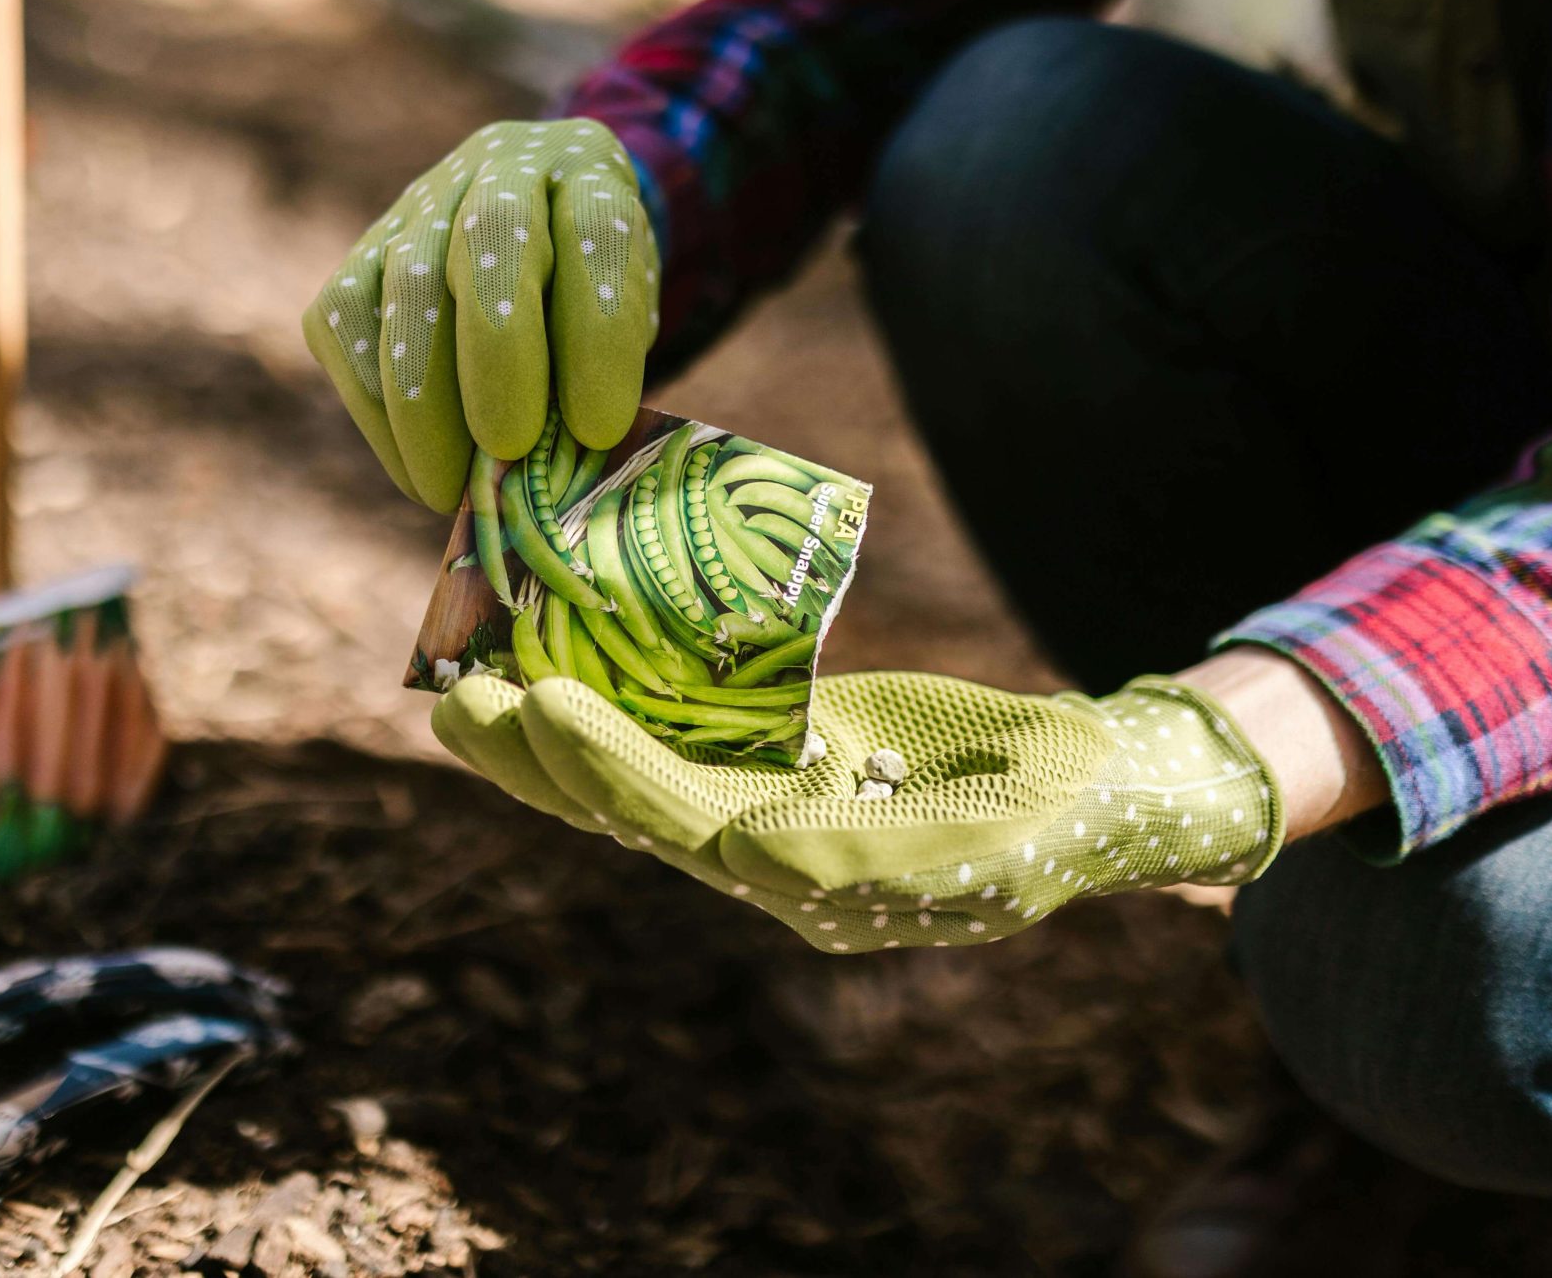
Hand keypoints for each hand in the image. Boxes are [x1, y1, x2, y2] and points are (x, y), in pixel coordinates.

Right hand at [305, 118, 657, 510]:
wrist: (543, 228)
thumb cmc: (593, 294)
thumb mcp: (627, 318)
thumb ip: (599, 371)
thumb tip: (554, 469)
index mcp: (588, 172)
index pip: (595, 232)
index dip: (596, 331)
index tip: (598, 428)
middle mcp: (500, 169)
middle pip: (490, 241)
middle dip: (498, 357)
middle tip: (509, 450)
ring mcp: (420, 205)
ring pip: (404, 288)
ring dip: (424, 404)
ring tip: (450, 489)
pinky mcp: (358, 255)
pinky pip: (344, 325)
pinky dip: (376, 409)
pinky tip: (416, 468)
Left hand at [432, 670, 1281, 951]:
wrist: (1098, 792)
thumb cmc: (1055, 811)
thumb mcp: (983, 844)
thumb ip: (868, 858)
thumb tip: (750, 858)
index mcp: (814, 885)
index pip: (686, 829)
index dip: (609, 773)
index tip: (543, 707)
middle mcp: (774, 854)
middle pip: (633, 808)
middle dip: (542, 760)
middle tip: (453, 699)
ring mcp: (775, 806)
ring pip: (639, 772)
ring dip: (553, 736)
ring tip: (468, 685)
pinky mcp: (785, 761)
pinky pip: (684, 735)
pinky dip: (617, 704)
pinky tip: (559, 665)